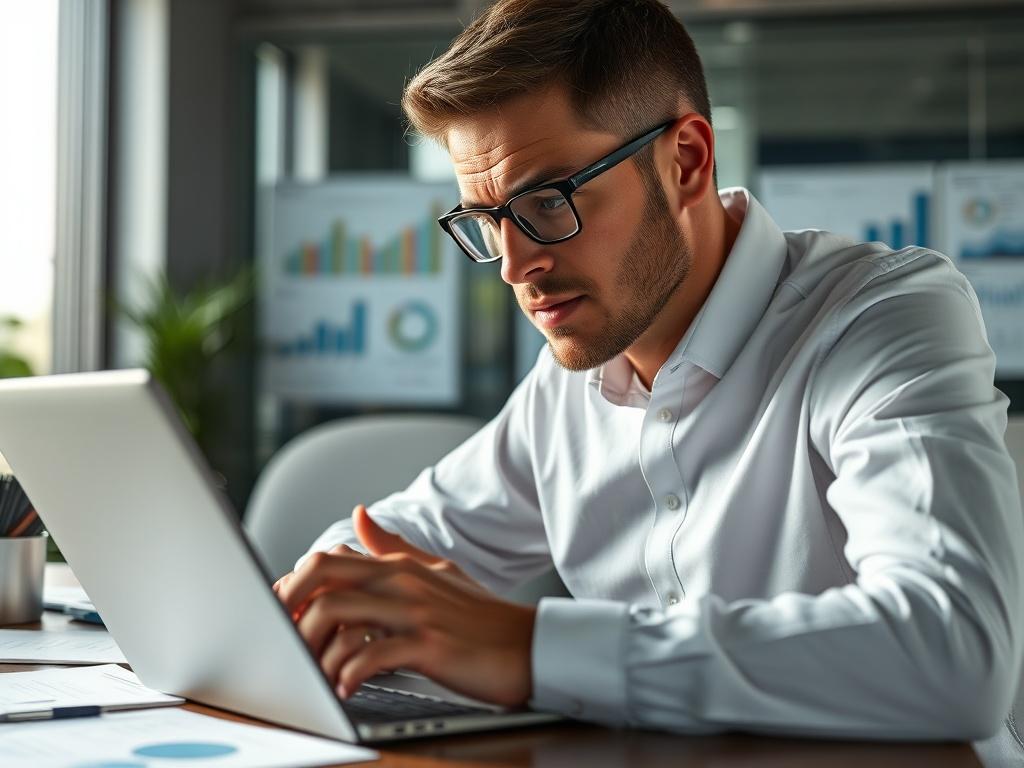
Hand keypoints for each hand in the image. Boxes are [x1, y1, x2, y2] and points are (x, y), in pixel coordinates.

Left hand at [276, 506, 536, 707]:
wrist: (531, 646)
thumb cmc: (481, 616)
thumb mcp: (437, 572)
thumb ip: (393, 549)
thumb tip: (359, 515)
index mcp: (399, 567)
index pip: (328, 561)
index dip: (292, 586)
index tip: (280, 615)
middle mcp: (402, 582)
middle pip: (321, 578)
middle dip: (288, 608)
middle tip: (282, 642)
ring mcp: (415, 612)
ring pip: (337, 615)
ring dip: (313, 649)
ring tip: (311, 674)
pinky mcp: (429, 645)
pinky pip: (370, 656)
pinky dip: (347, 675)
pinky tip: (344, 689)